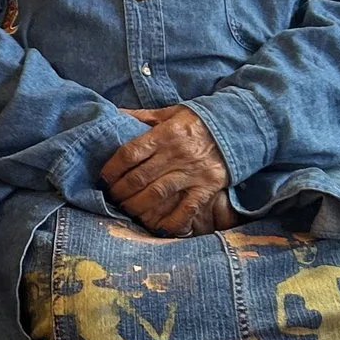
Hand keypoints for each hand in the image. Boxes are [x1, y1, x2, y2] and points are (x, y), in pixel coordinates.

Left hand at [100, 105, 233, 235]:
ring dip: (137, 206)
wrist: (236, 128)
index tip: (104, 178)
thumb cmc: (196, 121)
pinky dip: (170, 221)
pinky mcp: (207, 188)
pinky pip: (186, 209)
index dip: (112, 169)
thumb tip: (114, 114)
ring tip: (126, 209)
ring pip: (157, 194)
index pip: (130, 153)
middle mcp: (177, 154)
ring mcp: (192, 173)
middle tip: (112, 197)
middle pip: (140, 177)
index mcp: (165, 134)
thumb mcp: (169, 113)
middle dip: (120, 191)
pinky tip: (156, 226)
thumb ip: (142, 116)